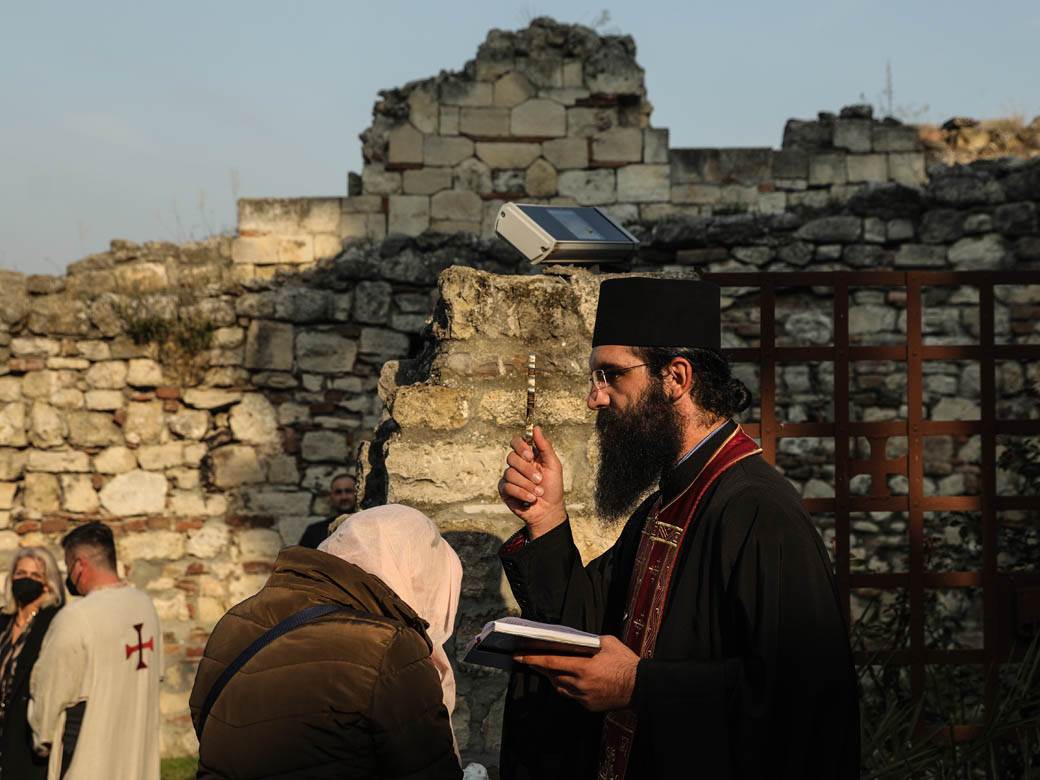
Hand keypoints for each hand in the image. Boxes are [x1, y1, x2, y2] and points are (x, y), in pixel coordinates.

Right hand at [497, 426, 565, 538]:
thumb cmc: (553, 487)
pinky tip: (530, 499)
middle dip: (527, 470)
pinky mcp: (505, 490)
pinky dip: (521, 493)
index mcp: (528, 455)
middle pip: (511, 457)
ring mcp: (509, 477)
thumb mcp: (553, 465)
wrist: (549, 510)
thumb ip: (545, 446)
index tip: (529, 455)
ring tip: (538, 493)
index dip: (520, 446)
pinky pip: (507, 486)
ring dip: (527, 485)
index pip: (516, 441)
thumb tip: (536, 428)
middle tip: (539, 479)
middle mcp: (517, 464)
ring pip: (510, 473)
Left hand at [514, 635, 637, 711]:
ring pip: (560, 687)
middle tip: (530, 660)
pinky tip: (571, 679)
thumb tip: (579, 640)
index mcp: (583, 667)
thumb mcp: (608, 642)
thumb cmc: (626, 663)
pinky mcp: (589, 706)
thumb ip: (590, 641)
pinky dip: (568, 687)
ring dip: (554, 678)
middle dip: (540, 668)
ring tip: (551, 668)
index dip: (532, 659)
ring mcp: (584, 697)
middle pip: (552, 676)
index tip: (519, 656)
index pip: (551, 663)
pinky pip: (572, 696)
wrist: (641, 686)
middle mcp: (580, 684)